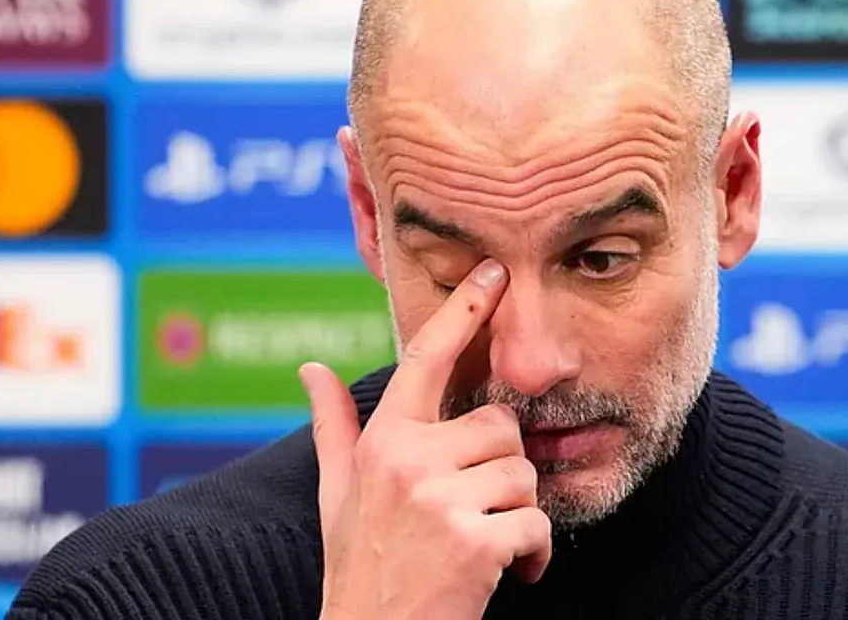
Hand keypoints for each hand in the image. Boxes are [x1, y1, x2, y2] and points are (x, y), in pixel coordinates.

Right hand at [302, 259, 551, 619]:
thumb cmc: (359, 565)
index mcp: (382, 441)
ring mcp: (440, 501)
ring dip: (516, 514)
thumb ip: (334, 426)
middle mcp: (407, 460)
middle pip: (500, 425)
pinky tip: (508, 575)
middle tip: (475, 510)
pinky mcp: (475, 542)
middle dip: (499, 468)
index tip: (494, 273)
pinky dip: (533, 554)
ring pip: (524, 473)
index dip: (463, 310)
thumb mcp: (338, 494)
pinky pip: (536, 523)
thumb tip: (311, 369)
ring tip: (482, 544)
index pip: (425, 359)